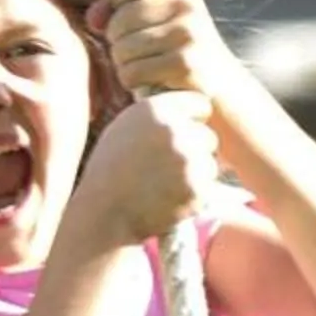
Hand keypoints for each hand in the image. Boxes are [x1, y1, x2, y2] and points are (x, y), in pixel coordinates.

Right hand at [75, 90, 218, 247]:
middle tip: (170, 167)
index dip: (193, 120)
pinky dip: (194, 194)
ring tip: (165, 184)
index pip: (200, 104)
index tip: (183, 134)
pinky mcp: (198, 188)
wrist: (105, 211)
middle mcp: (176, 131)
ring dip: (196, 173)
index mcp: (157, 110)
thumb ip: (157, 113)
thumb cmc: (110, 168)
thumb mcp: (125, 126)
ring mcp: (189, 160)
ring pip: (210, 163)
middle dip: (195, 150)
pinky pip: (208, 187)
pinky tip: (168, 198)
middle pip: (208, 136)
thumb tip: (186, 106)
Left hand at [91, 0, 235, 113]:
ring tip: (139, 68)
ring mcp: (189, 35)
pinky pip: (133, 72)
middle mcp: (188, 6)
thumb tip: (93, 18)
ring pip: (123, 48)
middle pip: (122, 17)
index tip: (124, 18)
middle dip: (116, 40)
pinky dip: (131, 82)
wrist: (223, 89)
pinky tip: (146, 84)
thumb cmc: (178, 51)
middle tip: (129, 53)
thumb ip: (119, 10)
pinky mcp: (186, 66)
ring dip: (122, 64)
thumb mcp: (156, 21)